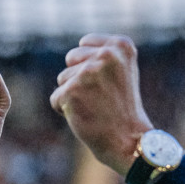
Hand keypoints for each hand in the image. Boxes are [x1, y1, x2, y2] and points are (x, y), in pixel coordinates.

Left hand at [50, 34, 152, 174]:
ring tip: (96, 107)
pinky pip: (56, 98)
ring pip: (63, 78)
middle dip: (80, 76)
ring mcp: (88, 73)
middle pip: (72, 58)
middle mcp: (106, 55)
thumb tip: (73, 54)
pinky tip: (86, 117)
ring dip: (74, 94)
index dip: (92, 64)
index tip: (109, 82)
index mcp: (121, 45)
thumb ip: (102, 55)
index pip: (85, 43)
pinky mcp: (71, 91)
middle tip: (102, 97)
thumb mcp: (122, 71)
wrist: (128, 140)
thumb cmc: (124, 108)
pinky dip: (66, 110)